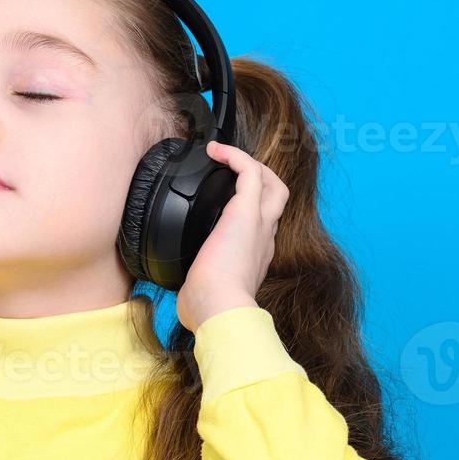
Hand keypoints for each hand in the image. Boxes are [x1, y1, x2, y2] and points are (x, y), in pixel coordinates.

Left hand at [175, 141, 289, 333]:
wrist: (219, 308)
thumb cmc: (208, 309)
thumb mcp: (202, 295)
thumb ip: (197, 288)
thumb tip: (182, 293)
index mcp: (254, 259)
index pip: (261, 229)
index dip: (250, 215)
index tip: (227, 211)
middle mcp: (264, 239)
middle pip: (276, 199)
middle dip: (261, 183)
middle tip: (235, 176)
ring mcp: (259, 223)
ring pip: (270, 182)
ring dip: (251, 166)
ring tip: (225, 157)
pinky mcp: (247, 211)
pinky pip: (249, 171)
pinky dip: (235, 156)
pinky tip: (216, 150)